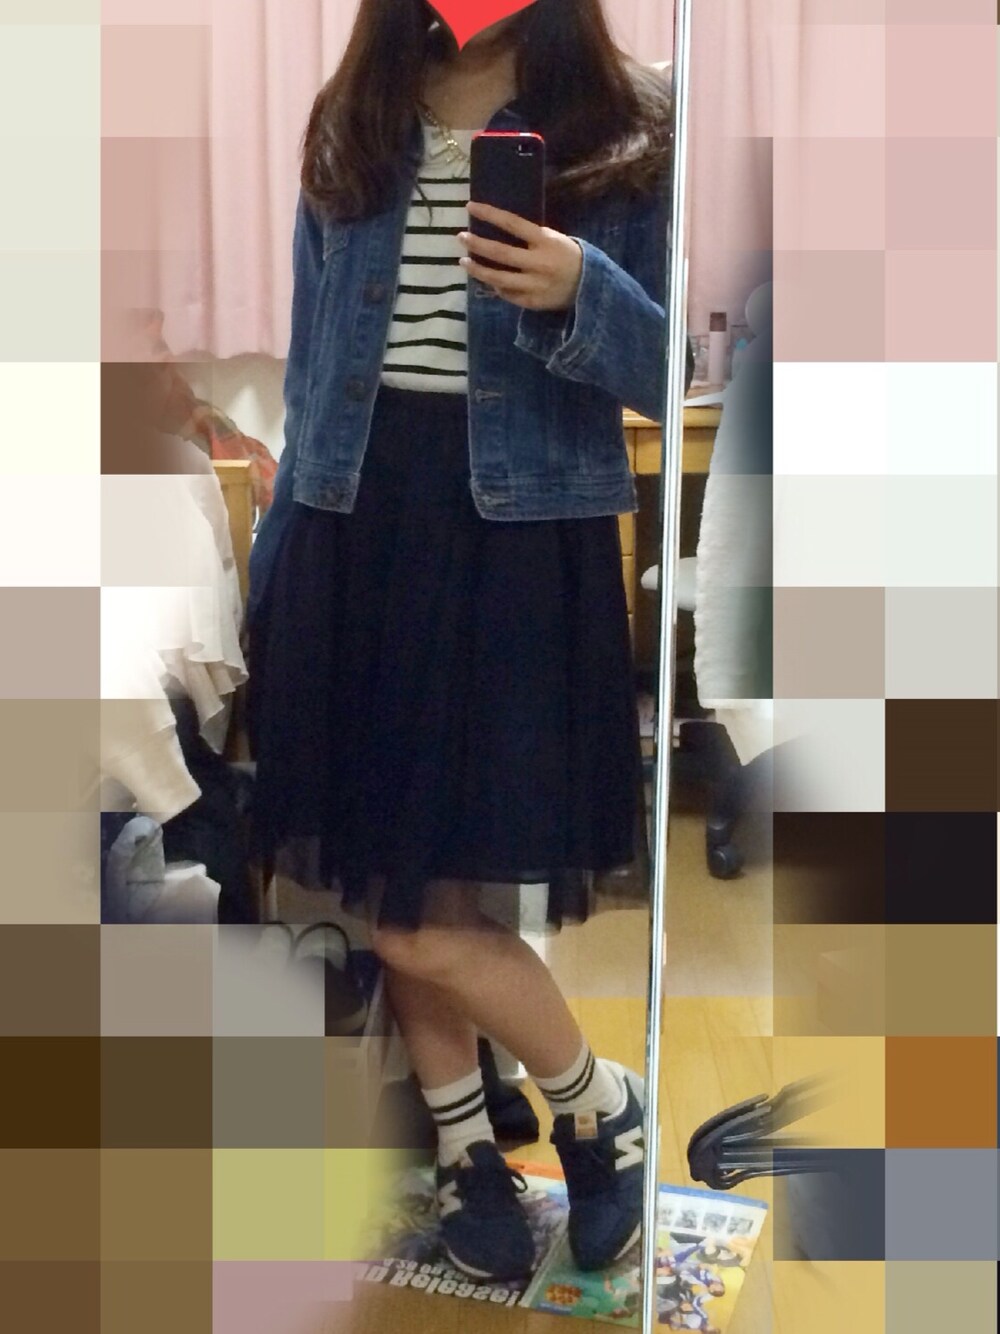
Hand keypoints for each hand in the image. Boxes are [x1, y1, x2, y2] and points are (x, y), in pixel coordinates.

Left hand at [458, 201, 582, 311]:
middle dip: (477, 244)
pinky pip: (508, 295)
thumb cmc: (569, 257)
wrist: (591, 286)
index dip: (489, 214)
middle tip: (461, 237)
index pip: (512, 223)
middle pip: (500, 252)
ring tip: (464, 261)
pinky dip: (496, 287)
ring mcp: (534, 285)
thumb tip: (500, 233)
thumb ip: (530, 237)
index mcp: (545, 241)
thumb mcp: (555, 239)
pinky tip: (486, 281)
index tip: (471, 207)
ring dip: (478, 270)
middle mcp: (538, 263)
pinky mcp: (532, 302)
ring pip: (498, 278)